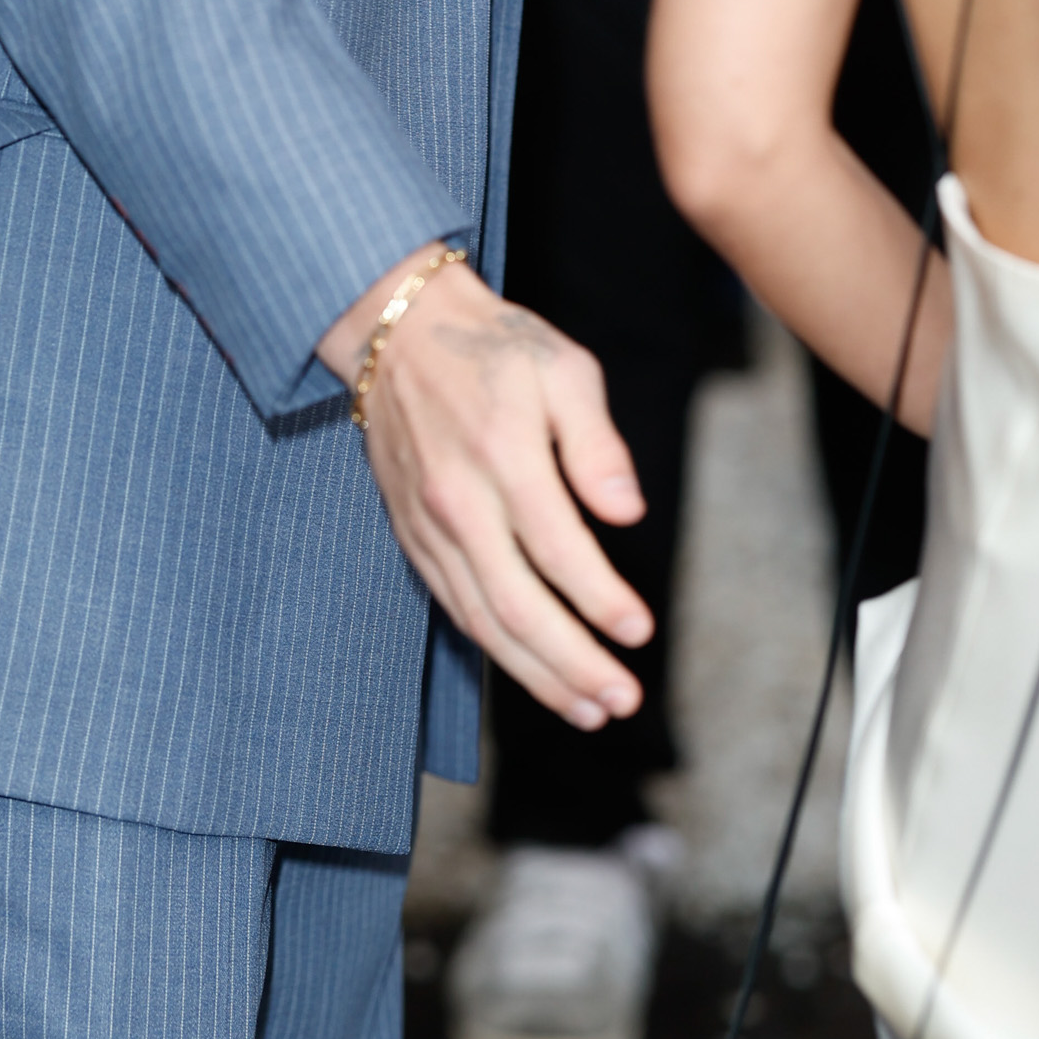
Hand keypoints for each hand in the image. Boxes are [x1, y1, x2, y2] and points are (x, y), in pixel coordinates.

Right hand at [319, 251, 652, 727]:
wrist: (397, 329)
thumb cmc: (493, 346)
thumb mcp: (563, 368)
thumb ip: (596, 444)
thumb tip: (627, 514)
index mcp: (503, 456)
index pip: (559, 552)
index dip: (602, 602)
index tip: (641, 632)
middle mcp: (459, 502)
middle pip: (516, 607)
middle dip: (573, 664)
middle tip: (622, 700)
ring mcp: (429, 525)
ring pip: (481, 620)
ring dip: (536, 674)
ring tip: (589, 709)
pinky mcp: (411, 535)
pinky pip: (454, 606)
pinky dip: (495, 649)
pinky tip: (533, 670)